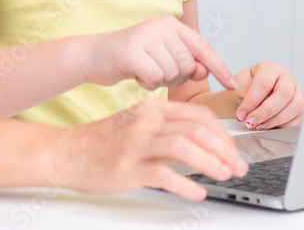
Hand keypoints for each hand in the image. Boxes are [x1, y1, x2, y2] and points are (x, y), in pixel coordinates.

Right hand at [52, 99, 247, 199]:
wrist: (66, 152)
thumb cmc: (102, 142)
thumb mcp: (136, 123)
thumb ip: (165, 127)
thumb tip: (202, 142)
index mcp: (152, 109)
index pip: (199, 115)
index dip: (222, 134)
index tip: (234, 151)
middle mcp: (146, 122)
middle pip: (197, 129)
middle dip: (224, 149)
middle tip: (238, 167)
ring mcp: (136, 143)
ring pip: (183, 147)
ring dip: (210, 163)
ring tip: (223, 176)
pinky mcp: (126, 167)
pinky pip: (162, 174)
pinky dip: (185, 185)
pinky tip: (196, 194)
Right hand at [82, 17, 237, 91]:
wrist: (94, 55)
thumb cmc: (131, 59)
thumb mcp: (162, 58)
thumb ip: (186, 63)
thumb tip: (205, 71)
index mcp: (171, 25)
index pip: (203, 47)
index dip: (219, 67)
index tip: (232, 85)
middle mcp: (161, 26)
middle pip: (188, 64)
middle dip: (177, 77)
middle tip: (157, 73)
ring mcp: (146, 36)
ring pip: (172, 72)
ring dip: (160, 80)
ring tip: (144, 71)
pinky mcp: (132, 50)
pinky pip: (155, 77)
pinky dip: (147, 83)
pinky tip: (136, 75)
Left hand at [230, 62, 303, 129]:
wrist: (253, 97)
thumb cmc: (246, 88)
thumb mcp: (239, 85)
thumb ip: (243, 92)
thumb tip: (248, 108)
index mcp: (270, 69)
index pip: (263, 83)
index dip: (251, 101)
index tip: (240, 115)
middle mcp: (287, 79)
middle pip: (283, 94)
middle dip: (265, 112)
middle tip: (250, 123)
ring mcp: (297, 94)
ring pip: (294, 107)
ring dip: (275, 121)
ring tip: (259, 127)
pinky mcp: (301, 110)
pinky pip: (298, 120)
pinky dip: (284, 128)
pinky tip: (270, 130)